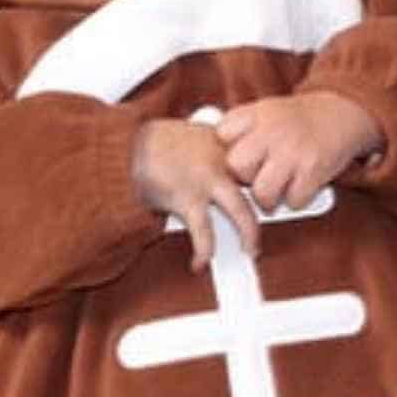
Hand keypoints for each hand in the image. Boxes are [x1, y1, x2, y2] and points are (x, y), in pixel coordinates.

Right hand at [131, 118, 259, 271]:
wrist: (124, 147)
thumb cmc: (150, 142)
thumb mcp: (191, 134)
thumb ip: (212, 148)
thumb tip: (224, 163)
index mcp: (223, 141)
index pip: (257, 159)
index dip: (267, 175)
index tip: (272, 187)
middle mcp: (220, 159)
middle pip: (260, 184)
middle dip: (270, 205)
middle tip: (272, 219)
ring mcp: (205, 179)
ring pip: (241, 211)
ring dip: (249, 234)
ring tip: (251, 250)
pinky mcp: (186, 198)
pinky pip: (203, 231)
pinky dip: (204, 250)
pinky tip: (200, 262)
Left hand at [217, 92, 381, 212]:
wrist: (343, 111)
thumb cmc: (299, 119)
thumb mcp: (267, 110)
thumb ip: (243, 129)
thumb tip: (218, 161)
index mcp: (257, 112)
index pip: (223, 135)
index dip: (229, 148)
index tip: (242, 152)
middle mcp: (272, 130)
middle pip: (237, 166)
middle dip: (246, 177)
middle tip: (258, 176)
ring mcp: (293, 150)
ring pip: (262, 192)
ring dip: (268, 198)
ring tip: (277, 190)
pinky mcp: (313, 169)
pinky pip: (293, 200)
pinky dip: (296, 200)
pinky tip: (300, 187)